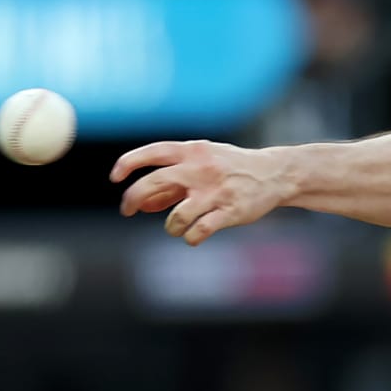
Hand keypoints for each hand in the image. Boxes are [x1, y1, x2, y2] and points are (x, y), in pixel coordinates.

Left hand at [111, 140, 292, 245]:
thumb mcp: (203, 166)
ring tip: (176, 227)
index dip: (128, 163)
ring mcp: (216, 191)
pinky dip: (190, 237)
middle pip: (153, 183)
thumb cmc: (232, 168)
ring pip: (176, 216)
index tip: (115, 178)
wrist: (275, 173)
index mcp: (194, 152)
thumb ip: (172, 183)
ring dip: (170, 226)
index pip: (152, 153)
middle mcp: (201, 169)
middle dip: (132, 199)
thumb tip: (142, 204)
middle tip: (127, 210)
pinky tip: (193, 236)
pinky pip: (198, 232)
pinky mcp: (230, 211)